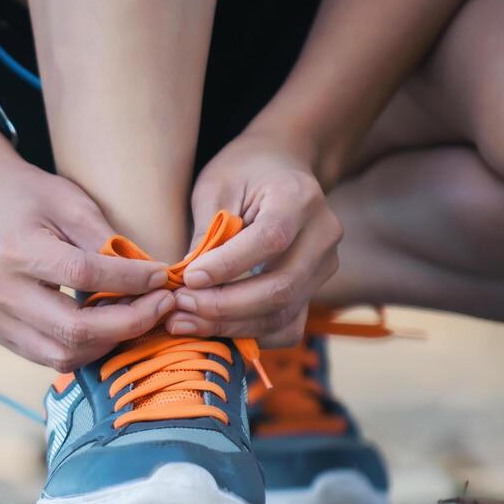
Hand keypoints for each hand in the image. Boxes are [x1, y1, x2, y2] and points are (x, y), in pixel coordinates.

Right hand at [0, 128, 173, 371]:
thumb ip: (106, 241)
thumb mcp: (72, 203)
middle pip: (74, 330)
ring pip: (66, 354)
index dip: (130, 280)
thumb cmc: (32, 199)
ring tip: (139, 314)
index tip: (162, 276)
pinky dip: (90, 347)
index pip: (82, 276)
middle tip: (162, 304)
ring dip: (112, 341)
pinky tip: (110, 324)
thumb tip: (149, 277)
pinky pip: (54, 357)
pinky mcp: (4, 335)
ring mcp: (0, 320)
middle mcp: (4, 293)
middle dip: (130, 323)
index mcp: (18, 251)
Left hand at [167, 129, 342, 345]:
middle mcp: (323, 234)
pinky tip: (213, 329)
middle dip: (223, 306)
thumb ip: (208, 230)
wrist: (282, 167)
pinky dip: (250, 335)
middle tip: (179, 307)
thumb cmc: (244, 172)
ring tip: (185, 322)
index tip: (187, 278)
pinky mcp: (314, 291)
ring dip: (230, 327)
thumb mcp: (217, 186)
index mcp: (299, 197)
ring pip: (282, 315)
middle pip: (280, 288)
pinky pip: (287, 328)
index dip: (228, 266)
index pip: (270, 240)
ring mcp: (324, 267)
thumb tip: (188, 282)